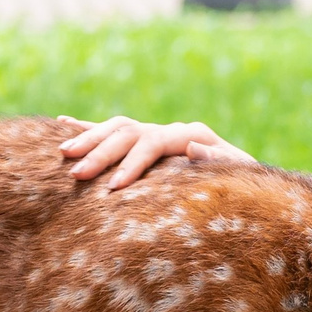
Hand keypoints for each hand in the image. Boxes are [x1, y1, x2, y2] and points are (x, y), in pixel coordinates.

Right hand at [57, 115, 253, 189]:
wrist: (249, 188)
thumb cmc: (246, 187)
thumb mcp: (239, 175)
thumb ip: (219, 160)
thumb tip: (192, 146)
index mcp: (191, 134)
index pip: (153, 143)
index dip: (132, 164)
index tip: (112, 187)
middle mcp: (172, 130)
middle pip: (128, 134)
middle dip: (100, 154)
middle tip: (76, 175)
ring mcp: (158, 134)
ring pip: (116, 128)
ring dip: (88, 138)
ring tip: (63, 153)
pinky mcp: (148, 142)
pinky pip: (113, 131)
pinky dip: (88, 127)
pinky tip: (62, 123)